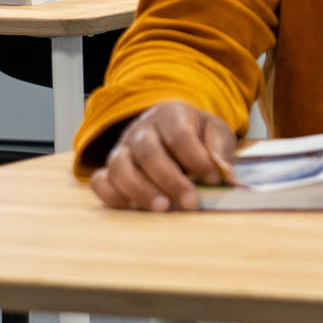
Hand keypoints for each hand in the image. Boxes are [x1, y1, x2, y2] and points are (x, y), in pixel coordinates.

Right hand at [88, 102, 236, 211]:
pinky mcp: (109, 169)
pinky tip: (133, 209)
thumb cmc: (197, 134)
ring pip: (120, 167)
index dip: (196, 159)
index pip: (179, 135)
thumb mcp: (216, 133)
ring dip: (140, 191)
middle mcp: (141, 129)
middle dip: (170, 180)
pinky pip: (100, 181)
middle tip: (190, 202)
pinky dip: (112, 196)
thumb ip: (220, 149)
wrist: (172, 130)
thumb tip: (222, 172)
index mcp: (170, 114)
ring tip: (162, 208)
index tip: (213, 179)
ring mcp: (122, 148)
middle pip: (148, 152)